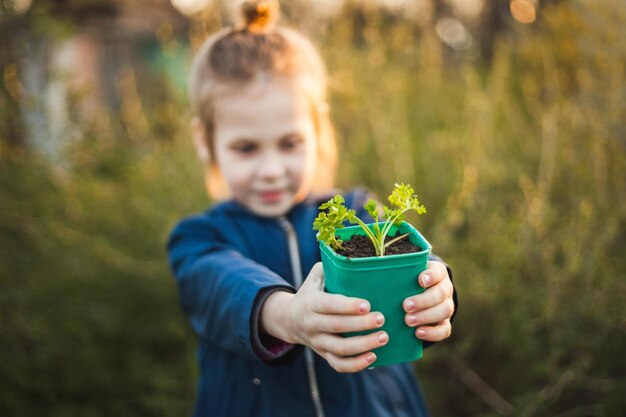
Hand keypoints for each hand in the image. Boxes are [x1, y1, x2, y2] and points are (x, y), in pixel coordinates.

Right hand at [261, 263, 387, 372]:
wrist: (289, 319)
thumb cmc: (311, 292)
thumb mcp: (315, 276)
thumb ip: (331, 265)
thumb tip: (355, 252)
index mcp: (311, 303)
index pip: (328, 305)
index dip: (347, 306)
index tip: (367, 304)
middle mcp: (312, 324)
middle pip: (337, 327)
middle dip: (361, 325)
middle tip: (382, 318)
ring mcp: (318, 342)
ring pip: (340, 349)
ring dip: (363, 345)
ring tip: (384, 337)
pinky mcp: (324, 355)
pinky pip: (339, 364)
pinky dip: (356, 364)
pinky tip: (374, 357)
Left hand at [402, 261, 454, 341]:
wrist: (419, 296)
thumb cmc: (407, 281)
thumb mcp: (405, 274)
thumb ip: (397, 274)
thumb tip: (374, 273)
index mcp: (437, 273)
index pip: (438, 272)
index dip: (431, 276)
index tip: (420, 280)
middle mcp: (445, 289)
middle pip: (441, 294)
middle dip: (423, 300)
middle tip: (405, 306)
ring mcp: (447, 306)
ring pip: (445, 311)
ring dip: (426, 316)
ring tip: (408, 321)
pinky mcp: (444, 323)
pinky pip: (444, 330)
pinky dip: (432, 333)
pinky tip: (418, 333)